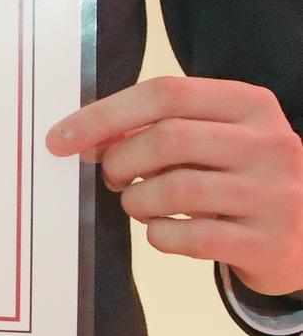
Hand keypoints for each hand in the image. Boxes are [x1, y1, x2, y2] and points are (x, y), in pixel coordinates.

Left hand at [51, 76, 302, 296]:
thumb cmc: (239, 179)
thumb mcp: (215, 139)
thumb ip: (160, 127)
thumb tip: (83, 137)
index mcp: (252, 105)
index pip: (167, 92)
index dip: (104, 114)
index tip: (60, 138)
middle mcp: (271, 144)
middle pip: (167, 138)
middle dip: (119, 160)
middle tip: (112, 177)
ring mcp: (275, 195)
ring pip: (174, 189)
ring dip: (137, 200)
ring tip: (141, 204)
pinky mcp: (268, 243)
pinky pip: (188, 237)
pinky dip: (158, 235)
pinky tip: (165, 230)